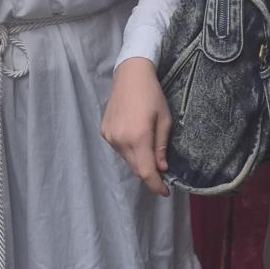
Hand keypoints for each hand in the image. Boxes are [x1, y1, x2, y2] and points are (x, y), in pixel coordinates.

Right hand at [101, 57, 171, 196]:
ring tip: (149, 147)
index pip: (146, 171)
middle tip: (162, 171)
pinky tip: (136, 137)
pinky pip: (120, 149)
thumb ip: (161, 147)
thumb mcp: (165, 120)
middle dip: (149, 173)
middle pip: (135, 168)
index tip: (165, 192)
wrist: (130, 75)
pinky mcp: (104, 132)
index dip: (155, 185)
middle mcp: (121, 139)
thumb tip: (161, 168)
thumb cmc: (152, 95)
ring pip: (127, 159)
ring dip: (139, 160)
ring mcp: (110, 136)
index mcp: (138, 137)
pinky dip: (130, 150)